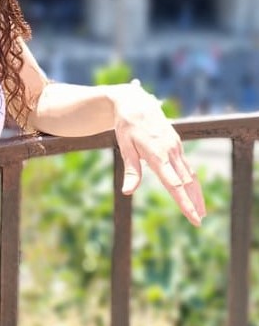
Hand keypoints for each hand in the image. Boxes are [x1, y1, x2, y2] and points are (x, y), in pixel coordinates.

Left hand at [111, 80, 205, 225]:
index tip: (192, 216)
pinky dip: (192, 181)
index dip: (183, 201)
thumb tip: (127, 192)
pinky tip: (194, 192)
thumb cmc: (127, 126)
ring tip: (201, 211)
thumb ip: (131, 170)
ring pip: (190, 175)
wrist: (136, 102)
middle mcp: (171, 151)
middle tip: (198, 222)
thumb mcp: (125, 147)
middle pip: (186, 182)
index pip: (174, 183)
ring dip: (196, 194)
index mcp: (157, 154)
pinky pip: (187, 166)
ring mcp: (176, 147)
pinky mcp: (177, 145)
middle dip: (193, 202)